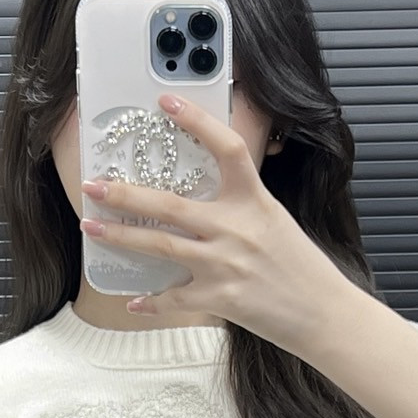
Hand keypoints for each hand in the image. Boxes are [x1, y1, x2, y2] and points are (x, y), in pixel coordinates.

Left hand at [79, 89, 349, 347]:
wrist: (325, 315)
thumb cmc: (303, 270)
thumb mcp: (276, 222)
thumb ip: (241, 207)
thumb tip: (203, 202)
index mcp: (254, 201)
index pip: (226, 147)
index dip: (196, 121)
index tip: (167, 102)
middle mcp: (235, 229)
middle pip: (169, 205)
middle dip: (125, 194)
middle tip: (94, 185)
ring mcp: (224, 265)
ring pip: (159, 246)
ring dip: (120, 237)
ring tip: (91, 227)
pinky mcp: (219, 299)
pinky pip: (173, 299)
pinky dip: (150, 301)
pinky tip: (134, 300)